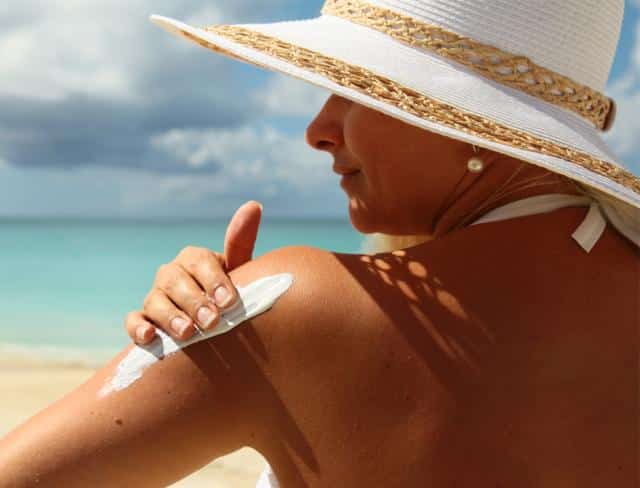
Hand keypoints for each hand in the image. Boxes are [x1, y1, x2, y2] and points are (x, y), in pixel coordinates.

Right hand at [124, 201, 262, 343]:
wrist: (219, 325)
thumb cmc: (230, 295)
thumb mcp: (239, 271)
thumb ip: (241, 242)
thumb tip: (253, 205)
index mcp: (195, 259)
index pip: (199, 261)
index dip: (214, 280)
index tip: (229, 301)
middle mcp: (172, 274)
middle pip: (175, 280)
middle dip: (194, 301)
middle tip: (213, 321)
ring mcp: (156, 297)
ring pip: (155, 301)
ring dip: (170, 316)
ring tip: (188, 332)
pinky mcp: (143, 320)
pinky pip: (133, 321)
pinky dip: (138, 327)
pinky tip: (150, 337)